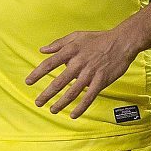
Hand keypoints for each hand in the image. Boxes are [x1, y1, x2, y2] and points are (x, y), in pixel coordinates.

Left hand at [26, 28, 141, 118]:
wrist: (122, 41)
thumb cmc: (98, 38)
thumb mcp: (76, 36)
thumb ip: (58, 43)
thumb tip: (42, 50)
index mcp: (71, 51)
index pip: (50, 63)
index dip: (37, 73)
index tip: (28, 82)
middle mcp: (78, 63)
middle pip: (59, 81)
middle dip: (47, 94)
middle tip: (38, 102)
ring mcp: (90, 73)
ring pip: (72, 92)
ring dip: (61, 103)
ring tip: (52, 110)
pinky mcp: (101, 80)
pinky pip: (89, 97)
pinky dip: (81, 107)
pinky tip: (73, 115)